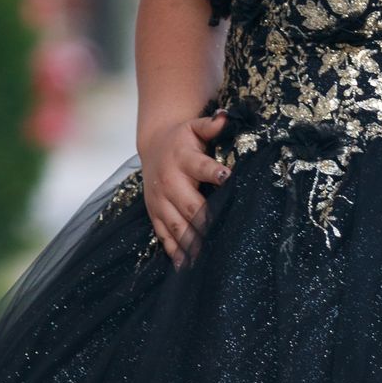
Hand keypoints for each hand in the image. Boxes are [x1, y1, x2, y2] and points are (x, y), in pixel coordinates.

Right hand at [140, 110, 229, 266]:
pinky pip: (164, 235)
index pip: (200, 166)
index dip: (213, 173)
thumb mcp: (195, 127)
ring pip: (176, 224)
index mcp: (183, 158)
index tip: (226, 178)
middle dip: (205, 220)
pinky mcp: (155, 214)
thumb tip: (226, 117)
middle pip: (189, 204)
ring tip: (207, 257)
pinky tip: (187, 265)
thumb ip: (210, 125)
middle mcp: (170, 181)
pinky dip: (175, 250)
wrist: (155, 147)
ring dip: (191, 241)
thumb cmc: (183, 140)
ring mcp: (160, 201)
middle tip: (222, 236)